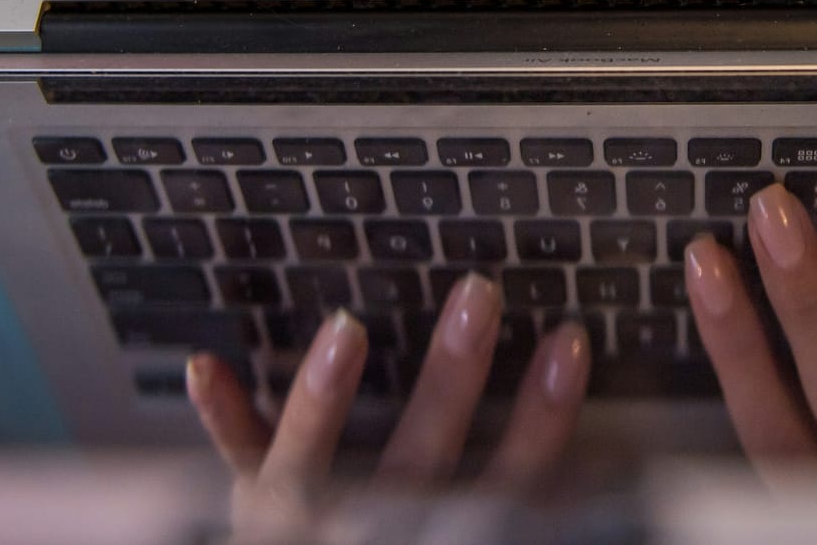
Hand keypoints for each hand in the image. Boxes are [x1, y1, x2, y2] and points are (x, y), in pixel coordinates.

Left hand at [186, 274, 590, 529]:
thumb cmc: (399, 540)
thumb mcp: (478, 530)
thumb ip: (529, 503)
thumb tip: (608, 462)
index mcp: (442, 534)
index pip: (508, 484)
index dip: (543, 419)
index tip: (568, 344)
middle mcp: (376, 527)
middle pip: (420, 455)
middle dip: (452, 375)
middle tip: (478, 296)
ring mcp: (308, 523)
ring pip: (315, 464)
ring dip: (326, 395)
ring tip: (345, 329)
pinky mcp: (256, 515)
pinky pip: (234, 463)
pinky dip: (223, 415)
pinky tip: (208, 365)